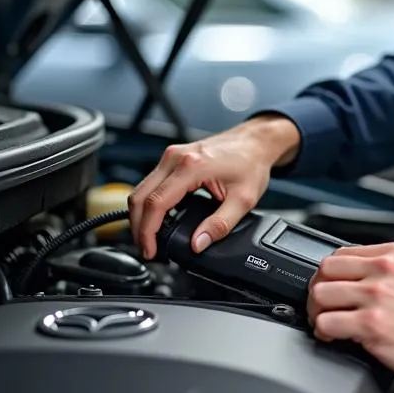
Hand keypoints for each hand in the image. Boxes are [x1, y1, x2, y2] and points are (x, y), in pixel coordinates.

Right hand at [128, 114, 300, 259]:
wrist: (255, 142)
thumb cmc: (251, 163)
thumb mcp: (243, 200)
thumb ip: (220, 225)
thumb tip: (198, 244)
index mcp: (191, 166)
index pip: (155, 203)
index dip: (148, 232)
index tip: (151, 251)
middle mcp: (175, 157)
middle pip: (140, 196)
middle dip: (138, 228)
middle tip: (147, 250)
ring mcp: (172, 155)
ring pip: (141, 189)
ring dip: (141, 216)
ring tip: (150, 239)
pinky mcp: (173, 157)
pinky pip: (151, 183)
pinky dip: (148, 203)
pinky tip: (157, 219)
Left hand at [307, 242, 393, 387]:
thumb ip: (384, 269)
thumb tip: (352, 277)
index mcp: (392, 254)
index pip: (341, 253)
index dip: (329, 273)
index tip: (330, 285)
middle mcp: (383, 271)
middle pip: (325, 271)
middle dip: (319, 290)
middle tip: (323, 305)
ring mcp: (376, 297)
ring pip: (321, 295)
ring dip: (318, 311)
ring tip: (326, 321)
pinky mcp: (371, 325)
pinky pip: (327, 323)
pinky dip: (324, 331)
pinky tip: (333, 335)